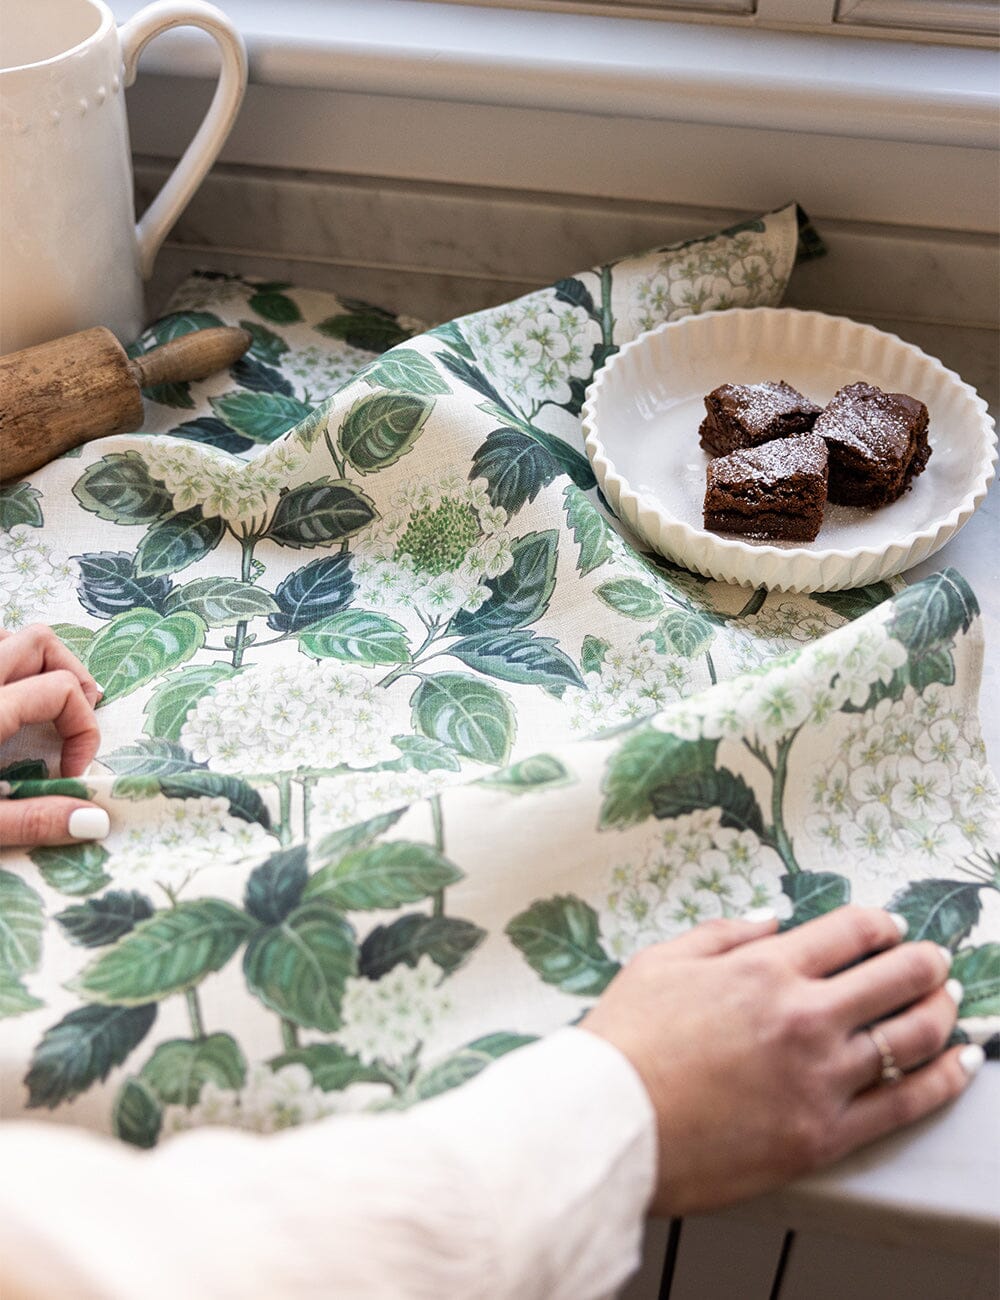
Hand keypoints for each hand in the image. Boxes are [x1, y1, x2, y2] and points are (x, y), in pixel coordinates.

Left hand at [0, 625, 107, 847]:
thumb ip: (33, 820)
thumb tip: (95, 820)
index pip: (63, 691)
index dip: (83, 732)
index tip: (71, 775)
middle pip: (40, 641)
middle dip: (73, 676)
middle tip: (77, 721)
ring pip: (7, 636)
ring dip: (36, 663)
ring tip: (45, 703)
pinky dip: (5, 663)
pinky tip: (9, 700)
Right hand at [581, 906, 977, 1216]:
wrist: (608, 1125)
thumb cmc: (625, 1042)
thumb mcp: (662, 961)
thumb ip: (724, 934)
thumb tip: (771, 919)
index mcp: (764, 969)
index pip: (852, 932)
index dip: (881, 925)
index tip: (889, 930)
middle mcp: (803, 1017)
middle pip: (897, 978)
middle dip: (925, 963)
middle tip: (933, 962)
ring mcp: (819, 1079)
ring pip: (912, 1037)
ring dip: (942, 1013)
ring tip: (949, 1004)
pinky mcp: (822, 1136)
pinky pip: (904, 1104)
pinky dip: (944, 1080)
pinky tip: (961, 1064)